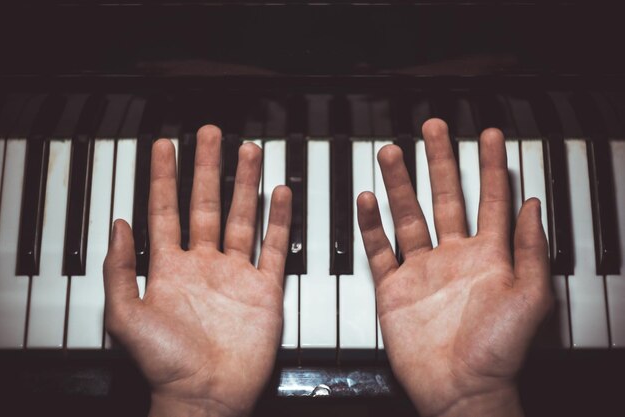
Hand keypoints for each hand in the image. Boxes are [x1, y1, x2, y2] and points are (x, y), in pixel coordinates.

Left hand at [103, 126, 291, 416]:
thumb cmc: (165, 364)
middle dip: (207, 167)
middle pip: (206, 204)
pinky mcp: (263, 288)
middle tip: (211, 134)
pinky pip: (272, 246)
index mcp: (168, 269)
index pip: (164, 210)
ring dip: (245, 183)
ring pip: (242, 217)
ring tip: (249, 151)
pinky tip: (279, 193)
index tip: (165, 145)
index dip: (163, 177)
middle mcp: (203, 264)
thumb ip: (120, 268)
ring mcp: (235, 274)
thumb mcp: (124, 316)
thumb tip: (120, 223)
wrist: (207, 395)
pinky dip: (279, 219)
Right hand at [357, 119, 551, 416]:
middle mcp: (453, 256)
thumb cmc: (498, 351)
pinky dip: (370, 224)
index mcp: (488, 256)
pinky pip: (379, 249)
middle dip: (440, 159)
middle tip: (434, 127)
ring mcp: (422, 270)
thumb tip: (531, 203)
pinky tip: (366, 199)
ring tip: (391, 152)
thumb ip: (530, 248)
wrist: (459, 389)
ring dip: (399, 183)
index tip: (489, 135)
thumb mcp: (530, 297)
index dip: (491, 165)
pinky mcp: (394, 288)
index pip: (490, 198)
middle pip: (445, 196)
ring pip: (407, 215)